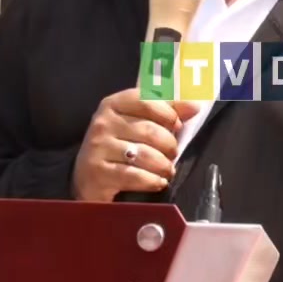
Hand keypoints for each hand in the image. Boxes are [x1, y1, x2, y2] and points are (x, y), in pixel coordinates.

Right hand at [72, 88, 199, 201]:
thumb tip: (195, 105)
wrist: (87, 178)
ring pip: (145, 155)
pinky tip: (157, 182)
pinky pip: (136, 176)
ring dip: (164, 165)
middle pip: (150, 130)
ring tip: (166, 170)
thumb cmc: (119, 146)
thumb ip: (166, 111)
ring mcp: (98, 148)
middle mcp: (103, 123)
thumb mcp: (137, 123)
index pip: (146, 99)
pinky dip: (153, 181)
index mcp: (113, 104)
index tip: (177, 126)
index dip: (168, 113)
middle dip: (169, 145)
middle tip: (172, 154)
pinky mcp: (98, 173)